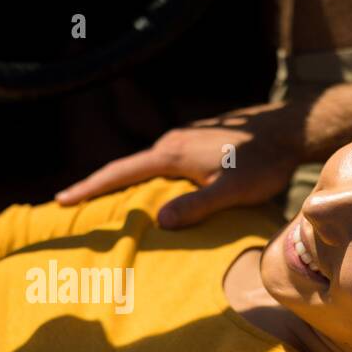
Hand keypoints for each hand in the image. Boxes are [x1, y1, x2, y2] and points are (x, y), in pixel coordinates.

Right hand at [54, 94, 317, 227]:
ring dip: (125, 182)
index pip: (119, 173)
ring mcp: (184, 138)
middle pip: (126, 168)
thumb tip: (159, 221)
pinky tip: (153, 191)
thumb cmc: (264, 163)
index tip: (61, 200)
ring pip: (146, 166)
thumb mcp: (232, 191)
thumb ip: (197, 206)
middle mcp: (172, 141)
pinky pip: (164, 163)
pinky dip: (149, 178)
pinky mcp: (198, 140)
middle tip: (72, 204)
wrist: (290, 130)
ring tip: (105, 203)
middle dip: (98, 186)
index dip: (89, 188)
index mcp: (171, 154)